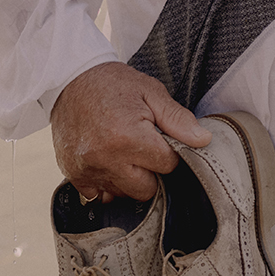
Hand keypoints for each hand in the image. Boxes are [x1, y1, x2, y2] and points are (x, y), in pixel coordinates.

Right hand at [49, 61, 212, 202]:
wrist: (70, 79)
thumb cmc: (113, 83)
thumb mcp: (150, 91)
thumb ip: (178, 119)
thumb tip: (204, 140)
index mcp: (128, 137)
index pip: (168, 165)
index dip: (170, 152)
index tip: (161, 138)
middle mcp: (106, 159)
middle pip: (147, 188)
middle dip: (152, 171)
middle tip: (143, 147)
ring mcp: (87, 170)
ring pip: (124, 194)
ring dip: (130, 179)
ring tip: (124, 151)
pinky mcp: (74, 175)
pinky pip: (99, 196)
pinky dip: (108, 185)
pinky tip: (109, 163)